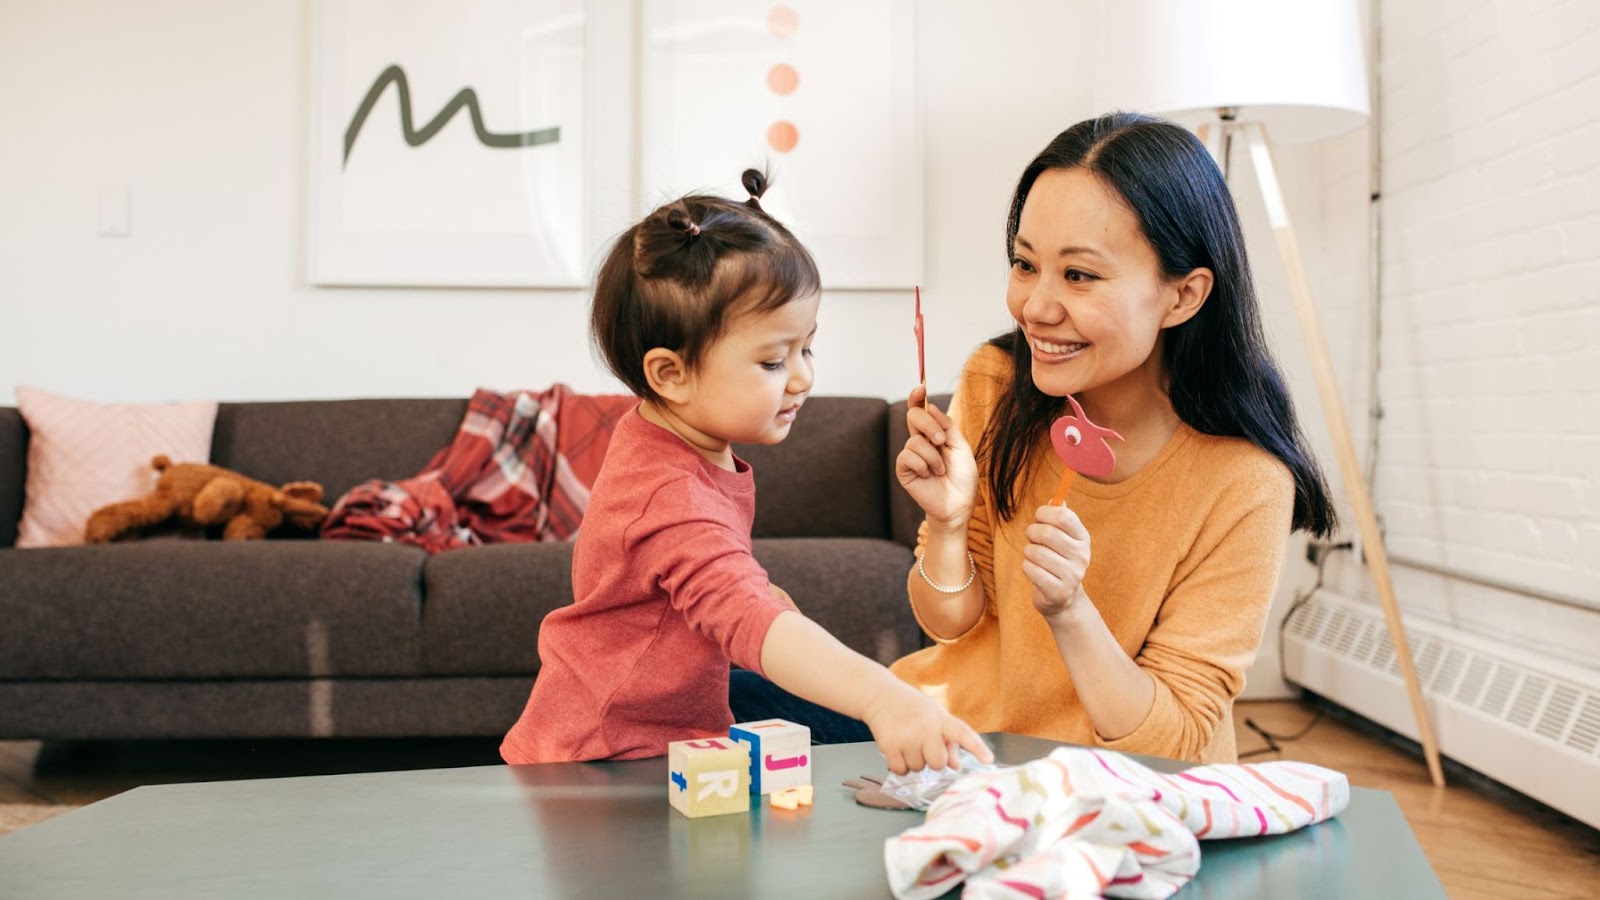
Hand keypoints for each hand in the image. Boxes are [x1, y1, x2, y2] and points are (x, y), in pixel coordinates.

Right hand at [861, 679, 992, 774]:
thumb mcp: (936, 717)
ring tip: (908, 741)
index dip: (977, 747)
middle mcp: (925, 728)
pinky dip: (900, 765)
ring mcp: (906, 737)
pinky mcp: (889, 746)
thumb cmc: (914, 709)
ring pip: (918, 769)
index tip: (988, 760)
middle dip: (932, 760)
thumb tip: (956, 765)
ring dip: (914, 761)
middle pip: (938, 763)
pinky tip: (898, 748)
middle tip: (924, 745)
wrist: (882, 696)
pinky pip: (901, 770)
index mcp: (941, 719)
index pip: (962, 733)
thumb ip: (950, 741)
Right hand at [895, 386, 977, 530]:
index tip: (920, 388)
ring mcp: (911, 456)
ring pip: (914, 441)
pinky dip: (922, 465)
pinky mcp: (903, 470)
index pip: (921, 411)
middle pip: (913, 417)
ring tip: (940, 471)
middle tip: (941, 441)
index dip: (917, 398)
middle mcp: (920, 442)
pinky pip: (907, 456)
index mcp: (934, 434)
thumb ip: (947, 426)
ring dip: (932, 456)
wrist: (958, 504)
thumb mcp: (961, 447)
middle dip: (928, 424)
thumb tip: (931, 407)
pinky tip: (929, 476)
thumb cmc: (962, 478)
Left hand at [1022, 503, 1091, 621]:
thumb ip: (1058, 518)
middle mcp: (1082, 555)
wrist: (1063, 598)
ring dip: (1028, 552)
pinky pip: (1030, 569)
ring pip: (1035, 552)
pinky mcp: (1058, 591)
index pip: (1064, 517)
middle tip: (1032, 540)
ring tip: (1034, 558)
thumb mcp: (1061, 538)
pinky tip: (1035, 572)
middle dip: (1032, 533)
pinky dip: (1027, 568)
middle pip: (1047, 533)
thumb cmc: (1056, 560)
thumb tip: (1055, 499)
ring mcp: (1072, 575)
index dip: (1045, 513)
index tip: (1038, 517)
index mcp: (1083, 538)